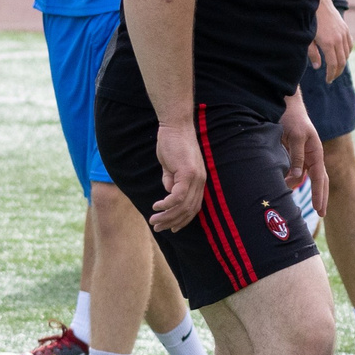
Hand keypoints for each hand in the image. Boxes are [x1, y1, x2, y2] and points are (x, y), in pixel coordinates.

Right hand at [150, 117, 206, 232]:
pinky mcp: (187, 173)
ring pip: (182, 206)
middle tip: (157, 228)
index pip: (194, 207)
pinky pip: (177, 195)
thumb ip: (171, 180)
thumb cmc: (172, 144)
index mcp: (199, 181)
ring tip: (154, 221)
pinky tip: (157, 207)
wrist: (176, 126)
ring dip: (167, 216)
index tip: (171, 229)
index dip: (183, 220)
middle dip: (172, 223)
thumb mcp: (171, 167)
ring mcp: (195, 178)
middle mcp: (200, 182)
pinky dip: (167, 204)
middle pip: (189, 210)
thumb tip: (168, 192)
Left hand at [280, 95, 329, 219]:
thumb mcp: (295, 136)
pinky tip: (288, 187)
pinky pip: (297, 171)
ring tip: (303, 204)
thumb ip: (297, 157)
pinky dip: (293, 181)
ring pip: (308, 177)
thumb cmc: (293, 118)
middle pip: (320, 180)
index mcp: (316, 152)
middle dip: (320, 197)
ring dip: (306, 190)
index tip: (319, 210)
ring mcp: (305, 155)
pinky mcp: (295, 154)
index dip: (319, 194)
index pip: (320, 178)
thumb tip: (298, 178)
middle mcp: (313, 156)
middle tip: (321, 214)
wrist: (286, 105)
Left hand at [310, 0, 352, 82]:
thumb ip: (312, 54)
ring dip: (342, 63)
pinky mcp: (346, 29)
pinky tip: (342, 55)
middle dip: (337, 72)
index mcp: (328, 43)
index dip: (331, 74)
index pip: (333, 64)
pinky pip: (350, 44)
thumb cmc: (309, 20)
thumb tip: (318, 67)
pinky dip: (347, 52)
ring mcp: (344, 34)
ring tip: (336, 68)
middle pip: (342, 61)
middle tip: (332, 78)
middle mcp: (338, 39)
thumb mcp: (307, 39)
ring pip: (347, 54)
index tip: (328, 80)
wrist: (317, 2)